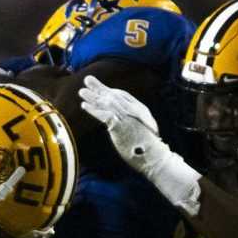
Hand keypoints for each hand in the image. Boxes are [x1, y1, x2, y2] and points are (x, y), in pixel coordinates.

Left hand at [78, 75, 202, 214]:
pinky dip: (94, 110)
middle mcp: (133, 111)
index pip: (121, 97)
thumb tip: (122, 125)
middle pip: (113, 96)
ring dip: (93, 97)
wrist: (155, 157)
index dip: (109, 91)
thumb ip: (131, 125)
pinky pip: (104, 115)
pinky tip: (84, 106)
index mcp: (138, 110)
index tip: (98, 88)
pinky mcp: (121, 126)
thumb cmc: (148, 148)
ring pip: (107, 103)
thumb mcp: (139, 132)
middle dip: (99, 88)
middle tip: (87, 79)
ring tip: (82, 92)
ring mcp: (127, 117)